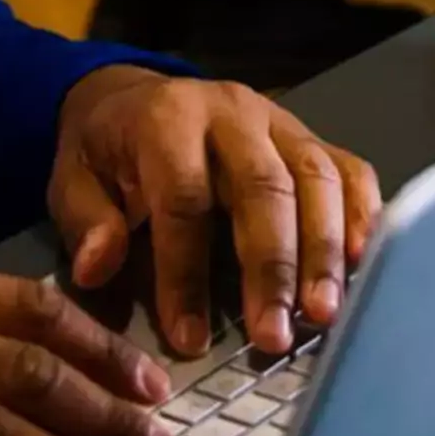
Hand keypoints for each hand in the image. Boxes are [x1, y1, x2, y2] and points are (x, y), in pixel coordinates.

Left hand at [48, 66, 383, 363]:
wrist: (135, 98)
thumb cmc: (106, 151)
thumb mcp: (72, 179)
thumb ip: (86, 221)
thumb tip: (98, 268)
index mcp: (167, 119)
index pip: (184, 197)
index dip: (187, 270)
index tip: (190, 338)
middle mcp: (232, 110)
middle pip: (264, 187)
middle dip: (272, 267)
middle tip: (274, 336)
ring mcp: (279, 119)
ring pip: (315, 178)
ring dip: (323, 250)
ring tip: (323, 313)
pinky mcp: (309, 135)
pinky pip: (348, 168)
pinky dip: (362, 214)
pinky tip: (362, 263)